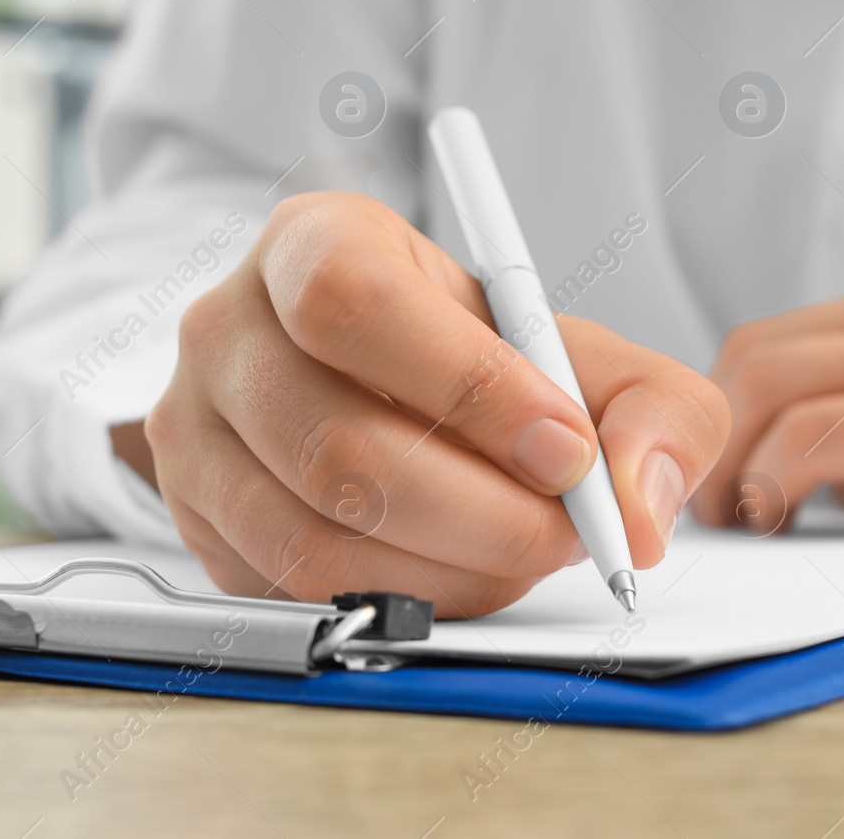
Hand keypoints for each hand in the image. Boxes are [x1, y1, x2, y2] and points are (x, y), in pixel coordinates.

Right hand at [127, 192, 728, 616]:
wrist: (389, 394)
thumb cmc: (478, 361)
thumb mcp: (579, 353)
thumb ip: (652, 408)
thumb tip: (641, 507)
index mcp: (312, 243)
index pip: (355, 305)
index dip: (468, 388)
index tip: (566, 448)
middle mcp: (227, 328)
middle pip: (337, 446)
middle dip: (485, 513)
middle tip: (572, 530)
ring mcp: (192, 429)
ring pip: (315, 537)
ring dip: (449, 569)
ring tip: (521, 548)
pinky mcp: (193, 520)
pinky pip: (296, 592)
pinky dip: (402, 600)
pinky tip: (457, 567)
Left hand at [692, 265, 843, 552]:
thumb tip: (830, 477)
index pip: (791, 335)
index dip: (736, 406)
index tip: (725, 468)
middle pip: (761, 348)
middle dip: (714, 428)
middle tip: (712, 500)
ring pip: (774, 377)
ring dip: (733, 454)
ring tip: (742, 516)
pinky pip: (826, 434)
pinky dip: (778, 475)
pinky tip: (784, 514)